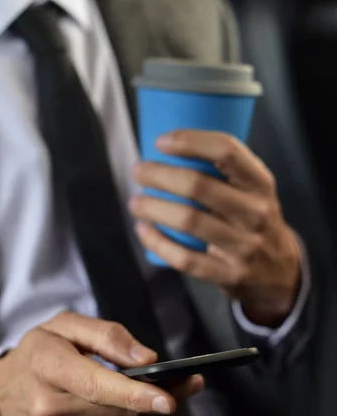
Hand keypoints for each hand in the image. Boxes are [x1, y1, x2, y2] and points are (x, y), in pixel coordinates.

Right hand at [0, 312, 202, 415]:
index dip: (134, 394)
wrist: (1, 396)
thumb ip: (107, 335)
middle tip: (182, 384)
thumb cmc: (40, 354)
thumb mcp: (65, 326)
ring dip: (140, 413)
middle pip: (117, 411)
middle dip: (155, 399)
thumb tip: (148, 358)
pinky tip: (115, 412)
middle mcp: (47, 410)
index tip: (168, 399)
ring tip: (141, 394)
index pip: (95, 385)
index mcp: (46, 367)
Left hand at [130, 130, 300, 326]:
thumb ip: (223, 172)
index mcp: (261, 183)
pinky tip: (144, 229)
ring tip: (135, 201)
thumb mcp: (253, 191)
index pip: (227, 151)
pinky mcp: (229, 274)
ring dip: (154, 208)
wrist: (279, 271)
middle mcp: (256, 212)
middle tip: (138, 171)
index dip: (190, 142)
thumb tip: (166, 150)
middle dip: (159, 175)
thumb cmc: (253, 220)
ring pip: (189, 221)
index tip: (161, 142)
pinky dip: (158, 242)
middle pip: (198, 186)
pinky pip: (186, 259)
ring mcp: (244, 246)